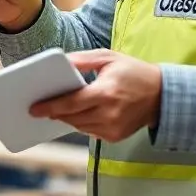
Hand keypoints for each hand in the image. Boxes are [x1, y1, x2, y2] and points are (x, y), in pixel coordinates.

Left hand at [29, 49, 162, 141]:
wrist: (162, 95)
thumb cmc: (132, 72)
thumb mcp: (108, 58)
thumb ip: (83, 60)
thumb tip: (60, 62)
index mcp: (106, 92)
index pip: (72, 103)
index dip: (50, 106)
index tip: (34, 108)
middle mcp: (109, 114)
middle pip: (72, 117)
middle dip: (54, 112)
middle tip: (38, 107)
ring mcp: (113, 128)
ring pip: (78, 126)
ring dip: (65, 117)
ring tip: (54, 108)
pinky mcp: (115, 137)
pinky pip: (89, 131)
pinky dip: (80, 122)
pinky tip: (75, 113)